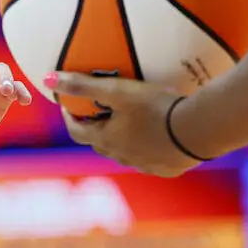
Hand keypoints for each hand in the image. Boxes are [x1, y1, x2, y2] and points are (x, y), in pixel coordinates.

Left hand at [47, 71, 195, 176]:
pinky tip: (155, 136)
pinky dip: (145, 147)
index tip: (69, 104)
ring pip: (124, 152)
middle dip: (95, 126)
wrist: (198, 131)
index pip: (77, 131)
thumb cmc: (157, 108)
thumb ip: (84, 84)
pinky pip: (148, 159)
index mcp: (106, 139)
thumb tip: (48, 78)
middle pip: (99, 142)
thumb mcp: (119, 91)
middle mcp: (121, 157)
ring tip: (128, 120)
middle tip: (99, 109)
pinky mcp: (165, 169)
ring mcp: (144, 165)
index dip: (69, 117)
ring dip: (120, 138)